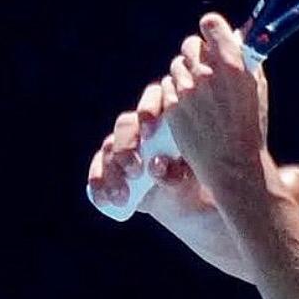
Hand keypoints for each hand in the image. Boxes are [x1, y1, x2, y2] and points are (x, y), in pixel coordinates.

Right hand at [87, 82, 213, 220]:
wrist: (189, 200)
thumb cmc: (201, 178)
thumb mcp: (195, 175)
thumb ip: (178, 170)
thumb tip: (156, 165)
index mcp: (170, 112)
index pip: (155, 97)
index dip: (148, 110)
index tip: (149, 131)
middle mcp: (142, 124)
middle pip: (126, 124)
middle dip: (126, 147)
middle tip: (135, 170)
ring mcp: (123, 144)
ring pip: (109, 148)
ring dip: (112, 172)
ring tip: (122, 196)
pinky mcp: (110, 165)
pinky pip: (98, 170)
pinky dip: (99, 185)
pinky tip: (104, 201)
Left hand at [160, 13, 269, 195]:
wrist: (233, 163)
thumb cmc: (250, 127)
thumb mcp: (257, 88)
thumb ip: (246, 59)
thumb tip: (238, 36)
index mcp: (233, 65)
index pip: (210, 24)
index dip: (211, 29)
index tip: (213, 36)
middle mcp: (207, 73)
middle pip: (190, 44)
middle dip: (198, 53)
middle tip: (206, 68)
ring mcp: (187, 90)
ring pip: (177, 65)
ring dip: (186, 74)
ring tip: (200, 95)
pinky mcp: (173, 106)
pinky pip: (166, 86)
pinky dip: (176, 93)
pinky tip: (190, 108)